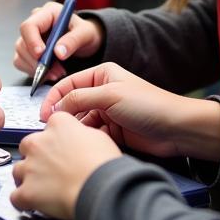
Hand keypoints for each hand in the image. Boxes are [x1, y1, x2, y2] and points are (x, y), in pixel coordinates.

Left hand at [10, 112, 119, 219]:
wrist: (100, 189)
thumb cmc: (103, 166)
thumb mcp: (99, 137)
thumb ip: (81, 134)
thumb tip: (79, 140)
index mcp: (58, 125)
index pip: (50, 125)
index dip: (57, 139)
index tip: (61, 148)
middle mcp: (39, 142)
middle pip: (28, 145)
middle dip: (37, 157)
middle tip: (53, 169)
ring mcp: (30, 167)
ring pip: (19, 170)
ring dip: (28, 178)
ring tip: (44, 188)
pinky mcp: (26, 191)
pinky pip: (16, 197)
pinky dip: (24, 201)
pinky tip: (34, 204)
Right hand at [13, 2, 102, 81]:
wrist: (84, 41)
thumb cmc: (84, 32)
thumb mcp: (85, 34)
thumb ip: (73, 41)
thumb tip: (58, 53)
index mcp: (47, 12)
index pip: (29, 25)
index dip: (32, 41)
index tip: (42, 55)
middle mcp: (35, 23)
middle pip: (23, 42)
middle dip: (38, 61)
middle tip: (56, 72)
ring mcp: (29, 37)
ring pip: (21, 54)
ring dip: (37, 68)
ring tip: (57, 73)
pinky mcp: (27, 50)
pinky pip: (22, 62)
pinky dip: (33, 71)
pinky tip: (49, 74)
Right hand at [42, 63, 219, 161]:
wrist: (176, 129)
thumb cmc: (148, 104)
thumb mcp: (110, 95)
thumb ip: (80, 98)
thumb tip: (57, 108)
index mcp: (102, 74)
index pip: (69, 84)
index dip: (54, 99)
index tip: (43, 115)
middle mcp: (103, 91)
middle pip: (72, 103)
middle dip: (62, 116)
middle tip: (52, 131)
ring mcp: (107, 112)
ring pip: (80, 120)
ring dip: (73, 129)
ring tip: (65, 140)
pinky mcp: (112, 130)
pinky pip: (91, 133)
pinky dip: (84, 138)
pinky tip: (81, 145)